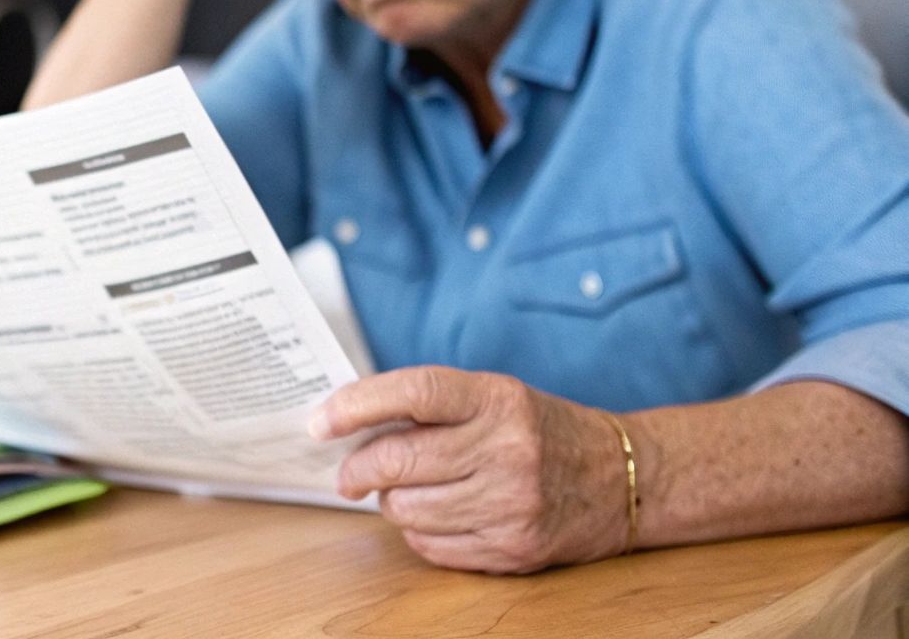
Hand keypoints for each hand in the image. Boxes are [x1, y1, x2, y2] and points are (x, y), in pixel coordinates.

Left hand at [309, 366, 630, 572]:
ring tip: (404, 492)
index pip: (413, 392)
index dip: (356, 405)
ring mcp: (512, 503)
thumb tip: (348, 423)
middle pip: (400, 461)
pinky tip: (435, 516)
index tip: (319, 422)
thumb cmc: (539, 431)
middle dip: (357, 470)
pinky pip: (432, 547)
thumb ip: (430, 406)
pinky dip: (419, 533)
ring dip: (390, 503)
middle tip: (347, 474)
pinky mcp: (514, 548)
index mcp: (497, 400)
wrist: (622, 478)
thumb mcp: (495, 397)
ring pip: (408, 510)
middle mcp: (506, 450)